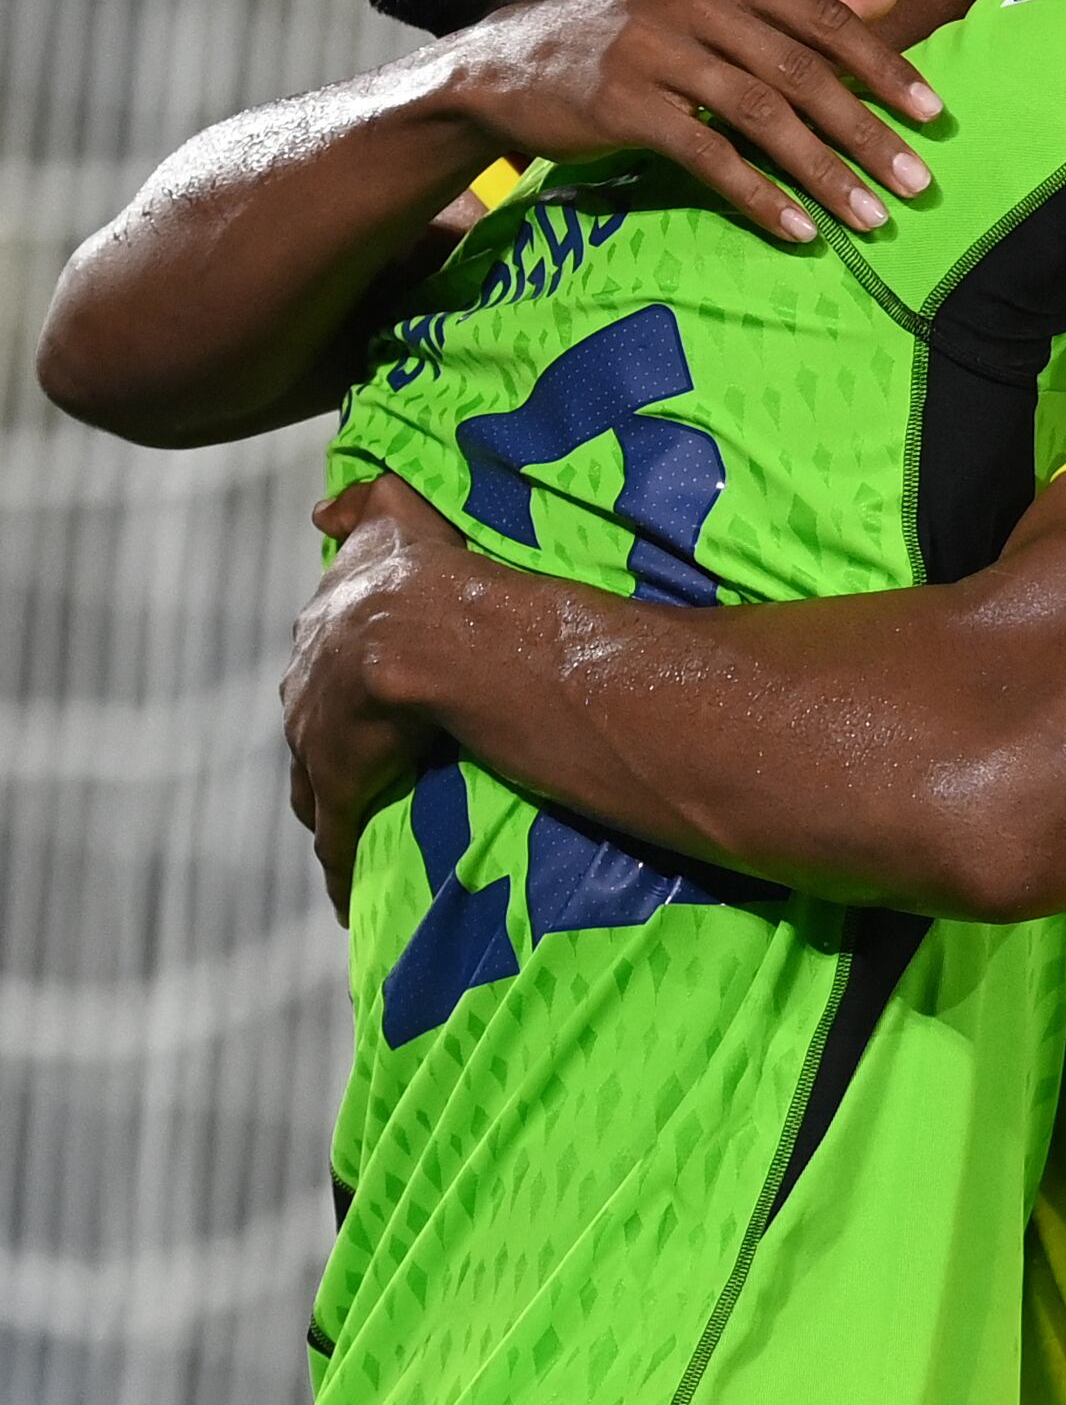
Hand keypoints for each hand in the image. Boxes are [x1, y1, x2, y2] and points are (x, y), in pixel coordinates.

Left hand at [285, 475, 463, 921]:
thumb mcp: (392, 513)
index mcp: (321, 632)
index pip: (317, 668)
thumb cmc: (419, 570)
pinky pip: (338, 841)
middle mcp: (306, 689)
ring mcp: (319, 743)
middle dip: (325, 752)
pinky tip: (348, 902)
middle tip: (356, 773)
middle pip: (309, 730)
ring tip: (355, 837)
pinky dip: (341, 870)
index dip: (334, 687)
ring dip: (330, 812)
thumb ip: (361, 501)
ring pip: (315, 788)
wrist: (418, 628)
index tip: (353, 705)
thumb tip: (322, 509)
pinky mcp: (341, 789)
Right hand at [441, 0, 941, 243]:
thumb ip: (800, 3)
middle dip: (865, 132)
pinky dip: (758, 195)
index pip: (822, 19)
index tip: (932, 116)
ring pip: (759, 116)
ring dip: (822, 173)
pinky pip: (706, 154)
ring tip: (868, 218)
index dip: (884, 67)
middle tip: (914, 183)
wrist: (512, 63)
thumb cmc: (630, 36)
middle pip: (800, 71)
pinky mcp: (620, 102)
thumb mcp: (711, 4)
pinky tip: (797, 230)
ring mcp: (652, 46)